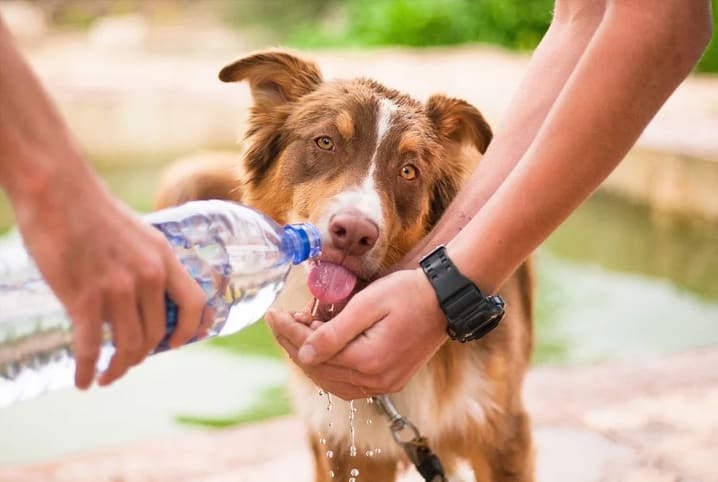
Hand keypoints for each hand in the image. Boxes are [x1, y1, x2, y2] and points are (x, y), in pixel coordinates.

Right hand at [15, 174, 205, 388]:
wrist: (57, 190)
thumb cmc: (93, 211)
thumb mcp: (138, 234)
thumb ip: (146, 263)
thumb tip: (144, 296)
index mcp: (163, 257)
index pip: (194, 303)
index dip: (191, 329)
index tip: (177, 344)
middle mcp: (148, 275)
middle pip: (156, 333)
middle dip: (142, 355)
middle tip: (127, 362)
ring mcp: (117, 288)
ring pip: (128, 345)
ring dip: (118, 368)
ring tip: (107, 376)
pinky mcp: (84, 297)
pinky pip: (91, 347)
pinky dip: (88, 370)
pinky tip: (82, 380)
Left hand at [266, 269, 447, 399]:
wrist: (445, 299)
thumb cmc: (408, 293)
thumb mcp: (368, 304)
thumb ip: (334, 332)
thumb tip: (303, 353)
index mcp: (368, 361)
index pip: (313, 352)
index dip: (288, 332)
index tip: (272, 314)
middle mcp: (376, 381)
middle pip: (319, 370)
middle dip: (294, 344)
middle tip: (281, 320)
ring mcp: (384, 385)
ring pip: (331, 381)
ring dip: (310, 358)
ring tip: (299, 331)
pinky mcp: (390, 381)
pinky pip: (348, 383)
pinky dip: (329, 368)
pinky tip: (321, 349)